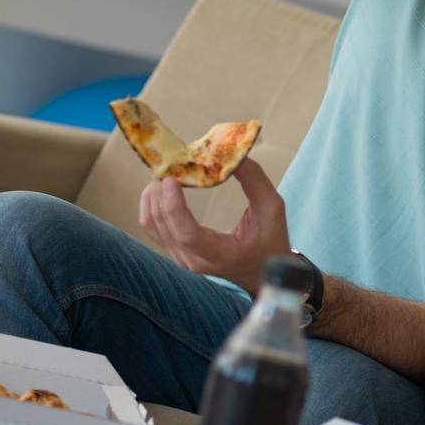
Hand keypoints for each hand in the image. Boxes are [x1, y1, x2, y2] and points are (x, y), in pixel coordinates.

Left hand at [138, 158, 291, 292]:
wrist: (262, 270)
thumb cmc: (270, 240)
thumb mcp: (272, 208)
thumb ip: (254, 180)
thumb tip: (232, 154)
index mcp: (221, 255)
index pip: (188, 235)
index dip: (174, 207)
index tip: (171, 179)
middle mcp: (194, 261)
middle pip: (163, 225)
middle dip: (160, 191)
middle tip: (168, 163)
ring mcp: (180, 258)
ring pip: (151, 225)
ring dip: (153, 195)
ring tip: (166, 171)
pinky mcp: (174, 252)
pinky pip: (153, 227)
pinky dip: (153, 203)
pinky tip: (163, 186)